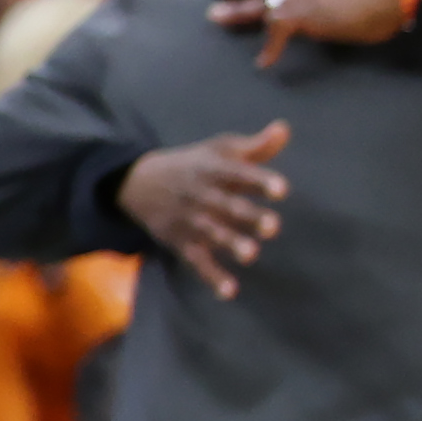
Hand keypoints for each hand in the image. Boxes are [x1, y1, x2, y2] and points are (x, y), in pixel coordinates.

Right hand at [117, 121, 288, 296]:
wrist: (137, 182)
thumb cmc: (194, 165)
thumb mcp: (219, 150)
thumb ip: (254, 146)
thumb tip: (284, 129)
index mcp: (213, 169)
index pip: (238, 174)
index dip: (260, 180)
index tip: (283, 190)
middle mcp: (201, 195)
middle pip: (227, 206)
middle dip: (248, 216)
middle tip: (274, 227)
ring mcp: (190, 220)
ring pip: (212, 233)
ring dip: (231, 244)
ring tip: (252, 255)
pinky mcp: (181, 242)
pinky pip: (196, 261)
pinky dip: (211, 276)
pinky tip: (230, 291)